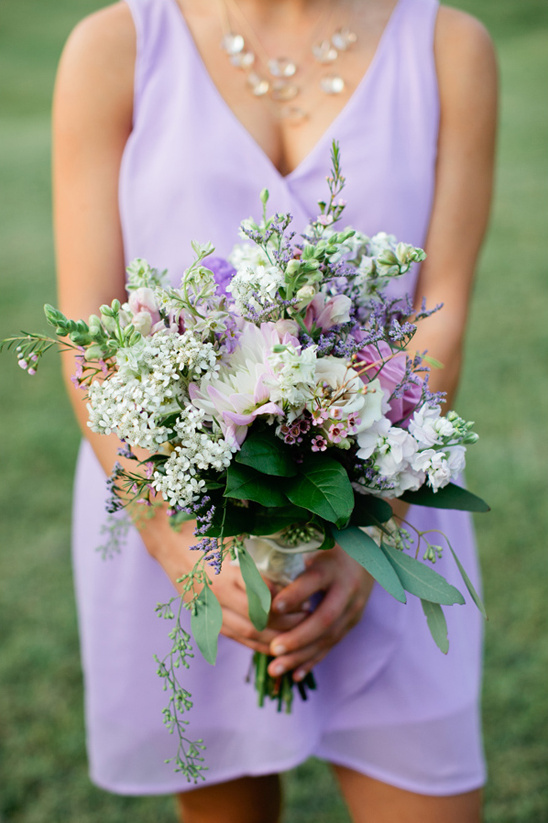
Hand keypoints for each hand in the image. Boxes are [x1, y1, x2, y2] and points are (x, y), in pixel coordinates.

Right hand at [141, 512, 306, 654]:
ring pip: (246, 633)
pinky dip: (253, 642)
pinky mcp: (201, 615)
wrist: (167, 535)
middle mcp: (215, 595)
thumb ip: (259, 543)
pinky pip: (231, 636)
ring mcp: (206, 608)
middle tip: (307, 616)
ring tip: (296, 631)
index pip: (262, 597)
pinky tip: (272, 641)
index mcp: (225, 572)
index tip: (305, 597)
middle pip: (257, 620)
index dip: (286, 601)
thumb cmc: (204, 526)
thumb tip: (294, 541)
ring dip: (272, 636)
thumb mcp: (233, 531)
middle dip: (285, 623)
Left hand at [266, 544, 374, 680]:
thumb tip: (254, 565)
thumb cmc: (330, 543)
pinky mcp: (353, 621)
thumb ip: (289, 553)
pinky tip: (295, 674)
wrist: (370, 551)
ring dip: (302, 655)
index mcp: (333, 565)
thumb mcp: (314, 542)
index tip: (274, 606)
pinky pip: (332, 644)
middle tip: (274, 649)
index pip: (314, 580)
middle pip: (325, 617)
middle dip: (299, 637)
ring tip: (276, 668)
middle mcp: (347, 589)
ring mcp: (354, 608)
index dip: (296, 593)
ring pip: (329, 637)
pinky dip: (313, 660)